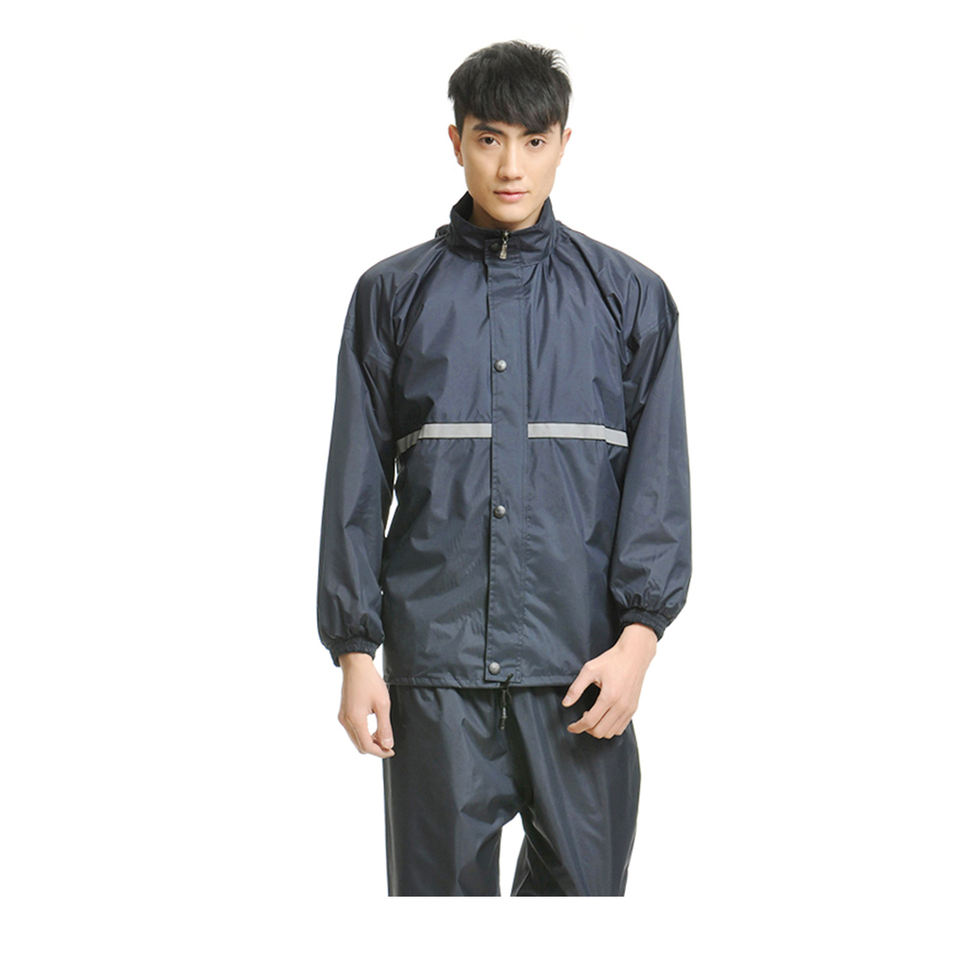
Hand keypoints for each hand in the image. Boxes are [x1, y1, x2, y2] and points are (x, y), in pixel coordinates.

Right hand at [337, 652, 395, 757]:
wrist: (356, 666)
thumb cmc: (370, 682)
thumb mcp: (382, 704)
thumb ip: (384, 727)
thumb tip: (387, 745)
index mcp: (355, 720)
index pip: (367, 746)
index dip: (380, 752)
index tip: (391, 751)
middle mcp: (345, 721)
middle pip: (360, 746)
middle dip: (375, 748)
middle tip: (389, 744)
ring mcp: (342, 717)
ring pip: (356, 740)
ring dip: (369, 741)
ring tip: (382, 735)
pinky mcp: (343, 714)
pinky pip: (352, 731)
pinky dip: (363, 734)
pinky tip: (373, 728)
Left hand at [561, 623, 657, 737]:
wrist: (634, 655)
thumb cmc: (612, 660)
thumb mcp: (589, 670)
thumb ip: (576, 688)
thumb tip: (566, 704)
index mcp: (609, 697)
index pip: (589, 722)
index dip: (577, 727)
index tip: (570, 726)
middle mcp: (621, 706)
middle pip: (600, 732)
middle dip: (586, 729)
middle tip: (581, 719)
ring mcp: (629, 709)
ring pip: (611, 733)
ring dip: (598, 729)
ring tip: (592, 717)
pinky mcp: (633, 709)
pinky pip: (620, 728)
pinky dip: (609, 728)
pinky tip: (603, 716)